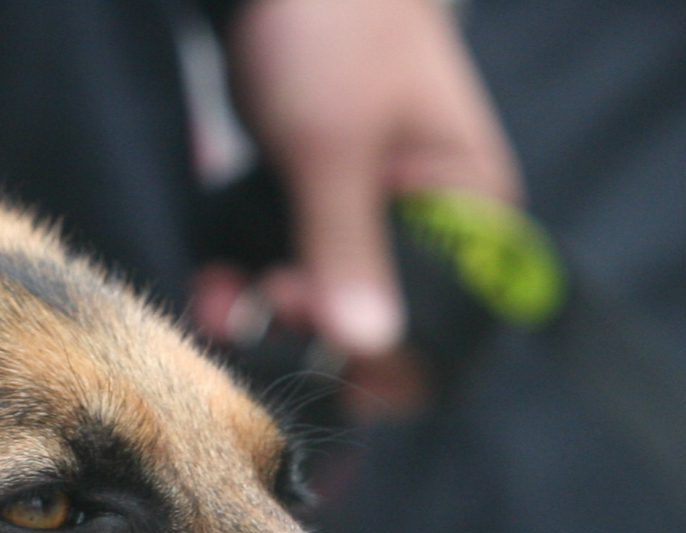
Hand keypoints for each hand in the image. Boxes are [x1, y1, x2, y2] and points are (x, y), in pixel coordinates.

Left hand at [218, 0, 519, 363]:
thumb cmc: (332, 25)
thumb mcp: (334, 144)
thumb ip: (346, 246)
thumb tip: (368, 347)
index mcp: (470, 206)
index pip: (446, 322)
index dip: (379, 346)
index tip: (305, 321)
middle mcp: (430, 221)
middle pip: (380, 319)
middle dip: (309, 328)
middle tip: (253, 305)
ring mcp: (372, 215)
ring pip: (326, 300)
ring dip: (267, 313)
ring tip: (218, 303)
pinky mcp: (320, 204)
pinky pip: (292, 266)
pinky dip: (252, 280)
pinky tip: (215, 285)